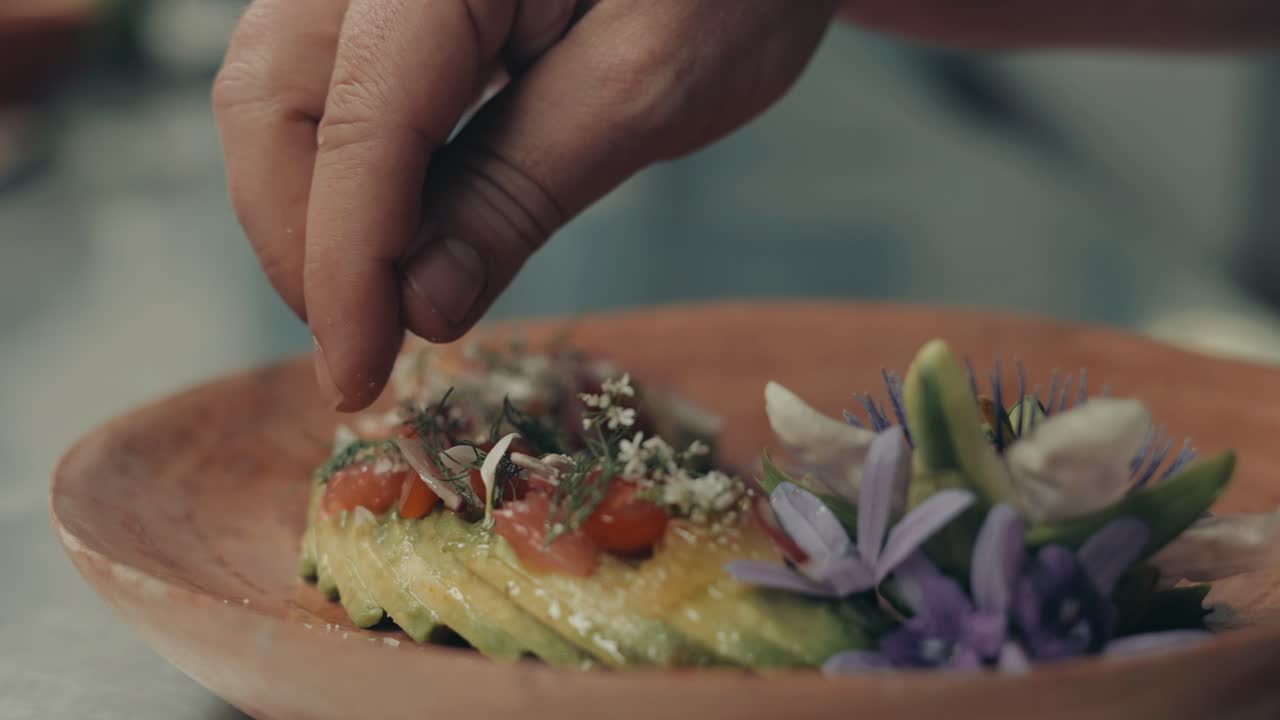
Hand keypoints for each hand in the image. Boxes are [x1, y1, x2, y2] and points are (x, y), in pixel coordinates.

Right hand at [213, 0, 838, 410]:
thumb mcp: (644, 89)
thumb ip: (521, 189)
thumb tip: (417, 307)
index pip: (361, 120)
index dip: (345, 265)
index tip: (356, 377)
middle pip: (273, 95)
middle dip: (302, 242)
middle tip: (364, 352)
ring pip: (283, 93)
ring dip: (312, 214)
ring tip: (375, 309)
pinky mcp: (392, 1)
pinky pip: (328, 85)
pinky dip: (346, 176)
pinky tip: (391, 241)